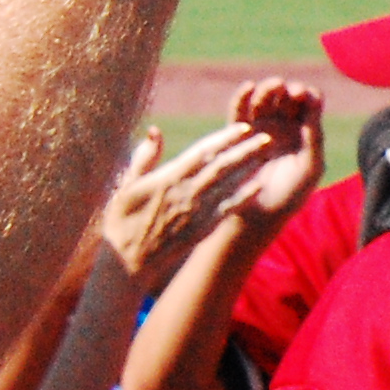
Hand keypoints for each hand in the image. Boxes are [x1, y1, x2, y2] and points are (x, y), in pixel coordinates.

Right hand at [102, 123, 277, 292]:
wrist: (127, 262)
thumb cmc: (122, 221)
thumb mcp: (125, 186)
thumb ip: (143, 158)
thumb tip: (155, 130)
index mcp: (167, 179)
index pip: (202, 153)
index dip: (224, 138)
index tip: (244, 127)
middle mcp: (187, 194)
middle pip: (222, 167)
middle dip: (245, 150)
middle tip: (268, 136)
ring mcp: (197, 212)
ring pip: (229, 185)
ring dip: (250, 168)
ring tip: (267, 154)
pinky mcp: (203, 229)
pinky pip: (228, 210)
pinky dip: (245, 197)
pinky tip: (260, 186)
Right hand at [223, 77, 326, 223]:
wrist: (262, 214)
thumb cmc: (292, 193)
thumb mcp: (310, 166)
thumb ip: (315, 137)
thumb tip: (316, 103)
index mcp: (305, 132)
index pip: (308, 105)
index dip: (309, 97)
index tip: (308, 97)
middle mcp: (283, 126)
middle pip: (286, 98)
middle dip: (289, 90)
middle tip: (292, 90)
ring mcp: (260, 128)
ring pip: (264, 102)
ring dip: (268, 90)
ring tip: (274, 84)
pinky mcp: (238, 135)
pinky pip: (238, 113)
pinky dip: (241, 98)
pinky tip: (248, 87)